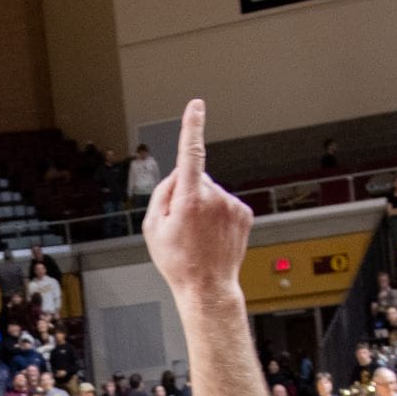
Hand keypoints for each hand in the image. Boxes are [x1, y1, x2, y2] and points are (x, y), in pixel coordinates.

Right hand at [143, 100, 252, 304]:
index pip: (190, 153)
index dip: (192, 127)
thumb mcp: (152, 228)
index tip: (196, 107)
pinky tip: (212, 236)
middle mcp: (214, 198)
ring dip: (203, 207)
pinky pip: (225, 204)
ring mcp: (232, 205)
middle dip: (187, 193)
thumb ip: (162, 193)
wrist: (207, 288)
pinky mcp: (244, 214)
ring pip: (212, 192)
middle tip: (182, 225)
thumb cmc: (178, 261)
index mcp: (189, 198)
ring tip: (198, 235)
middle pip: (196, 179)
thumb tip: (177, 176)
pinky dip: (218, 215)